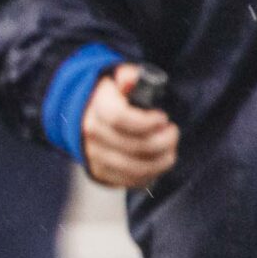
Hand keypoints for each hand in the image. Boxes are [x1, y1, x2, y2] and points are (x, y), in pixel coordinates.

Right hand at [82, 64, 178, 189]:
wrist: (84, 116)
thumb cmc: (111, 98)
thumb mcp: (117, 80)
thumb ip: (129, 77)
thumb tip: (132, 80)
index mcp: (96, 110)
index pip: (120, 119)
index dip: (147, 121)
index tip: (162, 118)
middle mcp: (92, 135)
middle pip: (135, 146)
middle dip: (164, 140)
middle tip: (172, 131)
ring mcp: (95, 157)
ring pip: (136, 168)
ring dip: (162, 160)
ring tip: (170, 148)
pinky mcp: (101, 173)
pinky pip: (132, 181)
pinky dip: (152, 174)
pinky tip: (159, 161)